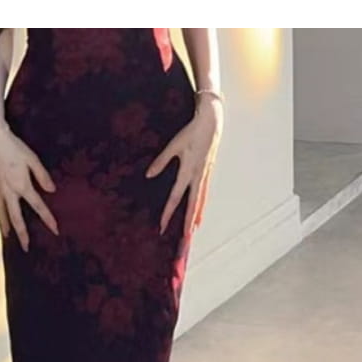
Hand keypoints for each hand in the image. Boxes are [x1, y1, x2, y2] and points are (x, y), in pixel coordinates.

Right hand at [0, 114, 58, 251]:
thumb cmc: (13, 146)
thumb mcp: (32, 159)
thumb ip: (43, 176)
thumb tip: (52, 190)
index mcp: (22, 186)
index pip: (38, 207)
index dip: (48, 219)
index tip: (55, 230)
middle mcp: (8, 191)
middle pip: (16, 218)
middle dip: (22, 235)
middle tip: (26, 248)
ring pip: (2, 213)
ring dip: (5, 227)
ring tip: (7, 238)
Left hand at [145, 96, 222, 236]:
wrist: (212, 122)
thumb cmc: (191, 131)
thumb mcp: (174, 145)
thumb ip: (161, 161)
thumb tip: (148, 175)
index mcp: (188, 171)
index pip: (176, 197)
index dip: (168, 212)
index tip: (162, 225)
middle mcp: (198, 176)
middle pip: (192, 204)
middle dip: (187, 222)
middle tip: (184, 238)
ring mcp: (205, 175)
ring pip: (201, 201)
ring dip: (196, 216)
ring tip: (193, 231)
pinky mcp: (207, 172)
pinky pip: (204, 193)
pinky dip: (201, 205)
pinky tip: (199, 213)